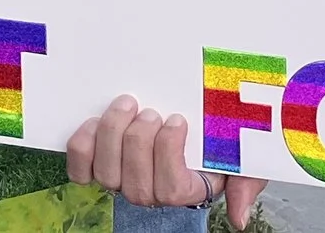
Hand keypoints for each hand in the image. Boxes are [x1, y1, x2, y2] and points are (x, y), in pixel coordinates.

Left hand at [67, 97, 262, 226]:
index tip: (176, 119)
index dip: (169, 151)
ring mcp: (119, 180)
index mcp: (183, 192)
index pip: (171, 187)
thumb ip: (245, 187)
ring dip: (112, 134)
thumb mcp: (241, 162)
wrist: (181, 126)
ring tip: (126, 106)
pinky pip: (79, 168)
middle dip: (139, 141)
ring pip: (107, 173)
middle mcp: (149, 193)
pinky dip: (82, 145)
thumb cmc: (211, 144)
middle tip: (149, 112)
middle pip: (135, 183)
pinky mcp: (94, 166)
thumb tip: (239, 220)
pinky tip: (94, 122)